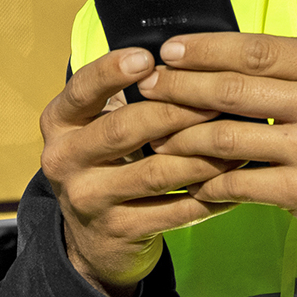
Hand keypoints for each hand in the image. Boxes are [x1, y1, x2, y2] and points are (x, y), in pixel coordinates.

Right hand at [41, 47, 231, 296]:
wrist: (92, 239)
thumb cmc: (107, 161)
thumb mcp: (97, 127)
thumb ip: (125, 96)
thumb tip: (185, 60)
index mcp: (58, 123)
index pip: (81, 90)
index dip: (112, 71)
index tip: (148, 57)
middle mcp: (63, 160)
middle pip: (123, 129)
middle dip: (175, 111)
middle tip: (218, 98)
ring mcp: (89, 199)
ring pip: (155, 172)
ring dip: (203, 154)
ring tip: (238, 138)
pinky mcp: (119, 231)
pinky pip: (175, 211)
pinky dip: (210, 195)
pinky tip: (235, 179)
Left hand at [144, 33, 296, 247]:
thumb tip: (231, 48)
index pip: (255, 49)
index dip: (205, 49)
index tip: (170, 50)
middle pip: (234, 90)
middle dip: (181, 88)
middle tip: (149, 86)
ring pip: (227, 138)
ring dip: (183, 137)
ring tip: (157, 136)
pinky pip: (240, 184)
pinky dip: (209, 182)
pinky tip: (192, 180)